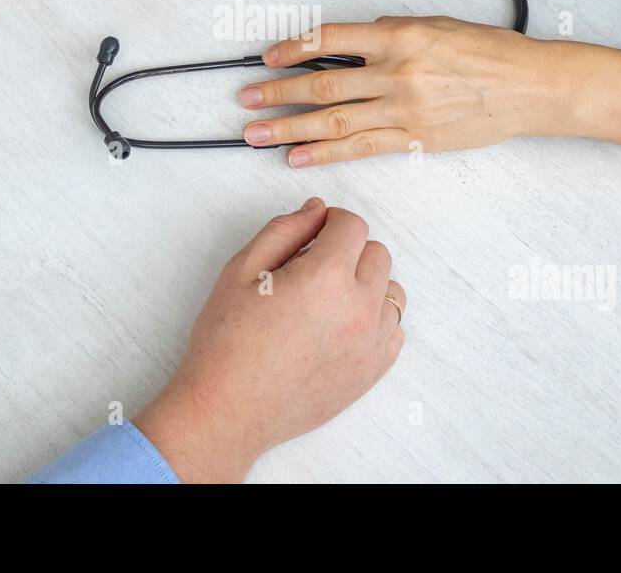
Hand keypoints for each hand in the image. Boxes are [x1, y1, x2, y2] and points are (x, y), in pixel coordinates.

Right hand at [134, 198, 404, 481]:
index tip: (312, 234)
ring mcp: (371, 343)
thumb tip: (317, 210)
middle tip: (310, 268)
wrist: (227, 410)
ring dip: (365, 284)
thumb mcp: (242, 269)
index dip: (330, 222)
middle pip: (377, 255)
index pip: (353, 226)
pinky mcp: (372, 372)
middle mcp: (359, 308)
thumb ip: (285, 230)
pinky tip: (340, 325)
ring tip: (326, 299)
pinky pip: (393, 329)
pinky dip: (374, 319)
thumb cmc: (227, 342)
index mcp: (327, 277)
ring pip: (390, 290)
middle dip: (347, 251)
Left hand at [238, 16, 566, 166]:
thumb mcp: (435, 25)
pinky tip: (299, 157)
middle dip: (278, 93)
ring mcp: (403, 109)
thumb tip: (354, 41)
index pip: (330, 39)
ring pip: (334, 120)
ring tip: (257, 135)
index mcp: (398, 35)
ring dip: (290, 129)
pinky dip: (326, 154)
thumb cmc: (489, 52)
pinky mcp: (414, 137)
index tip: (268, 57)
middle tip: (248, 100)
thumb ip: (391, 33)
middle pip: (322, 84)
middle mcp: (396, 72)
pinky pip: (360, 148)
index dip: (292, 48)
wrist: (528, 86)